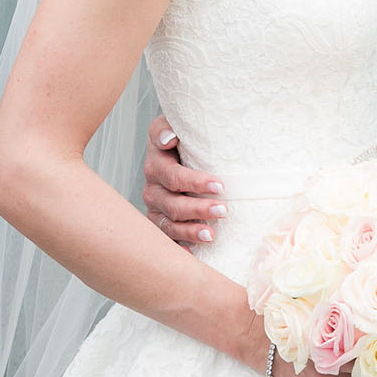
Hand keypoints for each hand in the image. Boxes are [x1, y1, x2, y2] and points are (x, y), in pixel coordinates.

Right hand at [142, 115, 225, 245]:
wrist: (174, 147)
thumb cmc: (180, 137)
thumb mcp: (171, 123)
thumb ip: (166, 127)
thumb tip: (169, 138)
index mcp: (156, 163)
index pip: (174, 176)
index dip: (196, 182)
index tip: (220, 185)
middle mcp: (152, 188)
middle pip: (172, 204)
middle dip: (199, 208)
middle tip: (223, 210)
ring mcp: (155, 208)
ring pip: (169, 225)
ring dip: (191, 230)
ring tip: (212, 234)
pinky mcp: (159, 223)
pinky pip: (166, 239)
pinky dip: (179, 246)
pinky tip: (193, 253)